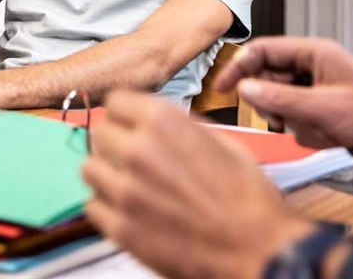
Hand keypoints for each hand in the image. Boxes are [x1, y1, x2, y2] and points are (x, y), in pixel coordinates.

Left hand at [82, 90, 314, 278]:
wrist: (263, 251)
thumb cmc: (251, 200)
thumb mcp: (222, 142)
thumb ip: (179, 129)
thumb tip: (158, 126)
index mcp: (164, 122)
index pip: (116, 101)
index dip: (125, 114)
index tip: (128, 124)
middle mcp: (138, 150)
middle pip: (99, 133)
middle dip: (114, 143)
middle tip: (130, 159)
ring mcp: (126, 190)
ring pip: (89, 168)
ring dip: (106, 174)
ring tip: (127, 186)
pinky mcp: (121, 228)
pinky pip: (92, 206)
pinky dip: (106, 209)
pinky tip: (127, 212)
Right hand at [215, 36, 352, 169]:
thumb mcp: (321, 107)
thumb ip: (278, 99)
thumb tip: (244, 90)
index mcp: (314, 53)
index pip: (263, 51)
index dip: (239, 67)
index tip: (222, 87)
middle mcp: (314, 69)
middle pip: (269, 81)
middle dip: (277, 105)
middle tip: (282, 118)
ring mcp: (318, 91)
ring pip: (282, 105)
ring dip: (298, 123)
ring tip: (323, 130)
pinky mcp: (323, 112)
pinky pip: (297, 122)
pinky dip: (309, 133)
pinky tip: (332, 138)